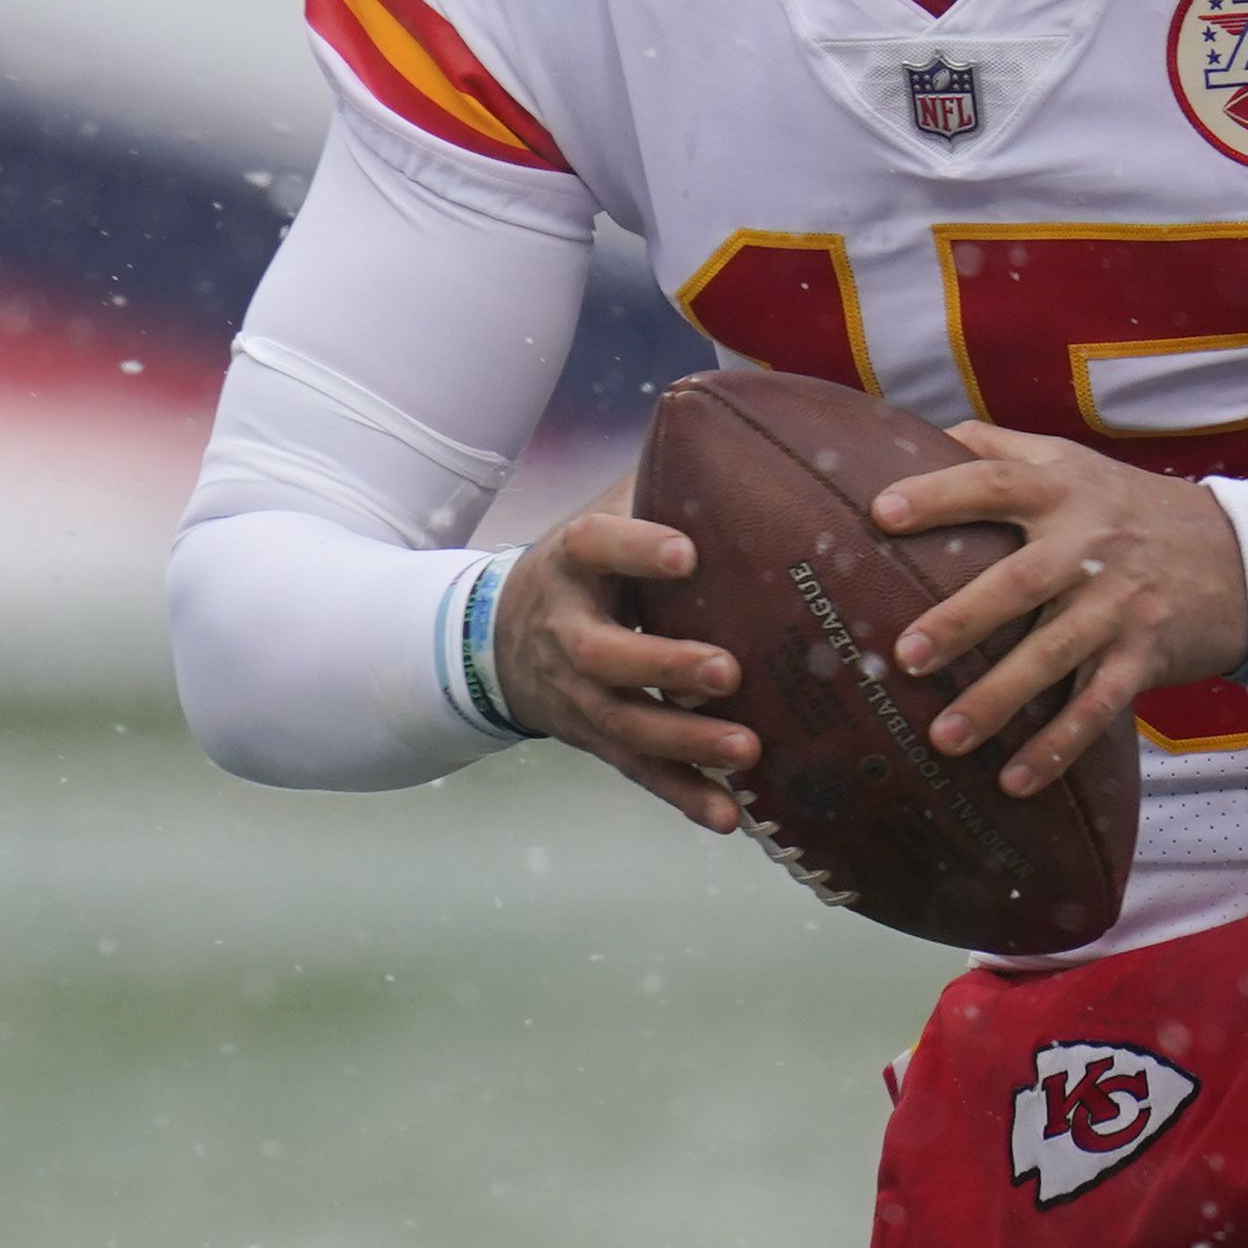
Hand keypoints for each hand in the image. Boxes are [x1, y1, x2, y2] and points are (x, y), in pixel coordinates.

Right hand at [494, 479, 756, 832]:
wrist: (499, 639)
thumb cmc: (586, 567)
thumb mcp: (601, 518)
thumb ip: (657, 484)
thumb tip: (736, 430)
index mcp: (571, 564)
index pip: (594, 546)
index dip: (636, 548)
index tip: (688, 551)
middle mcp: (567, 631)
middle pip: (605, 655)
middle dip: (664, 664)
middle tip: (728, 670)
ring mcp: (578, 694)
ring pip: (625, 724)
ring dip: (686, 743)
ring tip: (748, 751)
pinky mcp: (596, 739)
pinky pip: (638, 772)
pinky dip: (682, 797)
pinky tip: (729, 817)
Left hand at [870, 425, 1247, 797]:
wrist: (1242, 558)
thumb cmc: (1131, 508)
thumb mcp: (1074, 463)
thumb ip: (1000, 449)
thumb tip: (920, 435)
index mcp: (1063, 491)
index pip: (995, 483)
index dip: (940, 493)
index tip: (882, 512)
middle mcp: (1090, 546)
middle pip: (1019, 582)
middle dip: (961, 620)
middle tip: (906, 656)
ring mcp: (1120, 606)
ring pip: (1054, 655)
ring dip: (999, 700)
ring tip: (943, 737)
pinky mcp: (1144, 656)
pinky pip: (1097, 707)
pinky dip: (1057, 745)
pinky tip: (1014, 780)